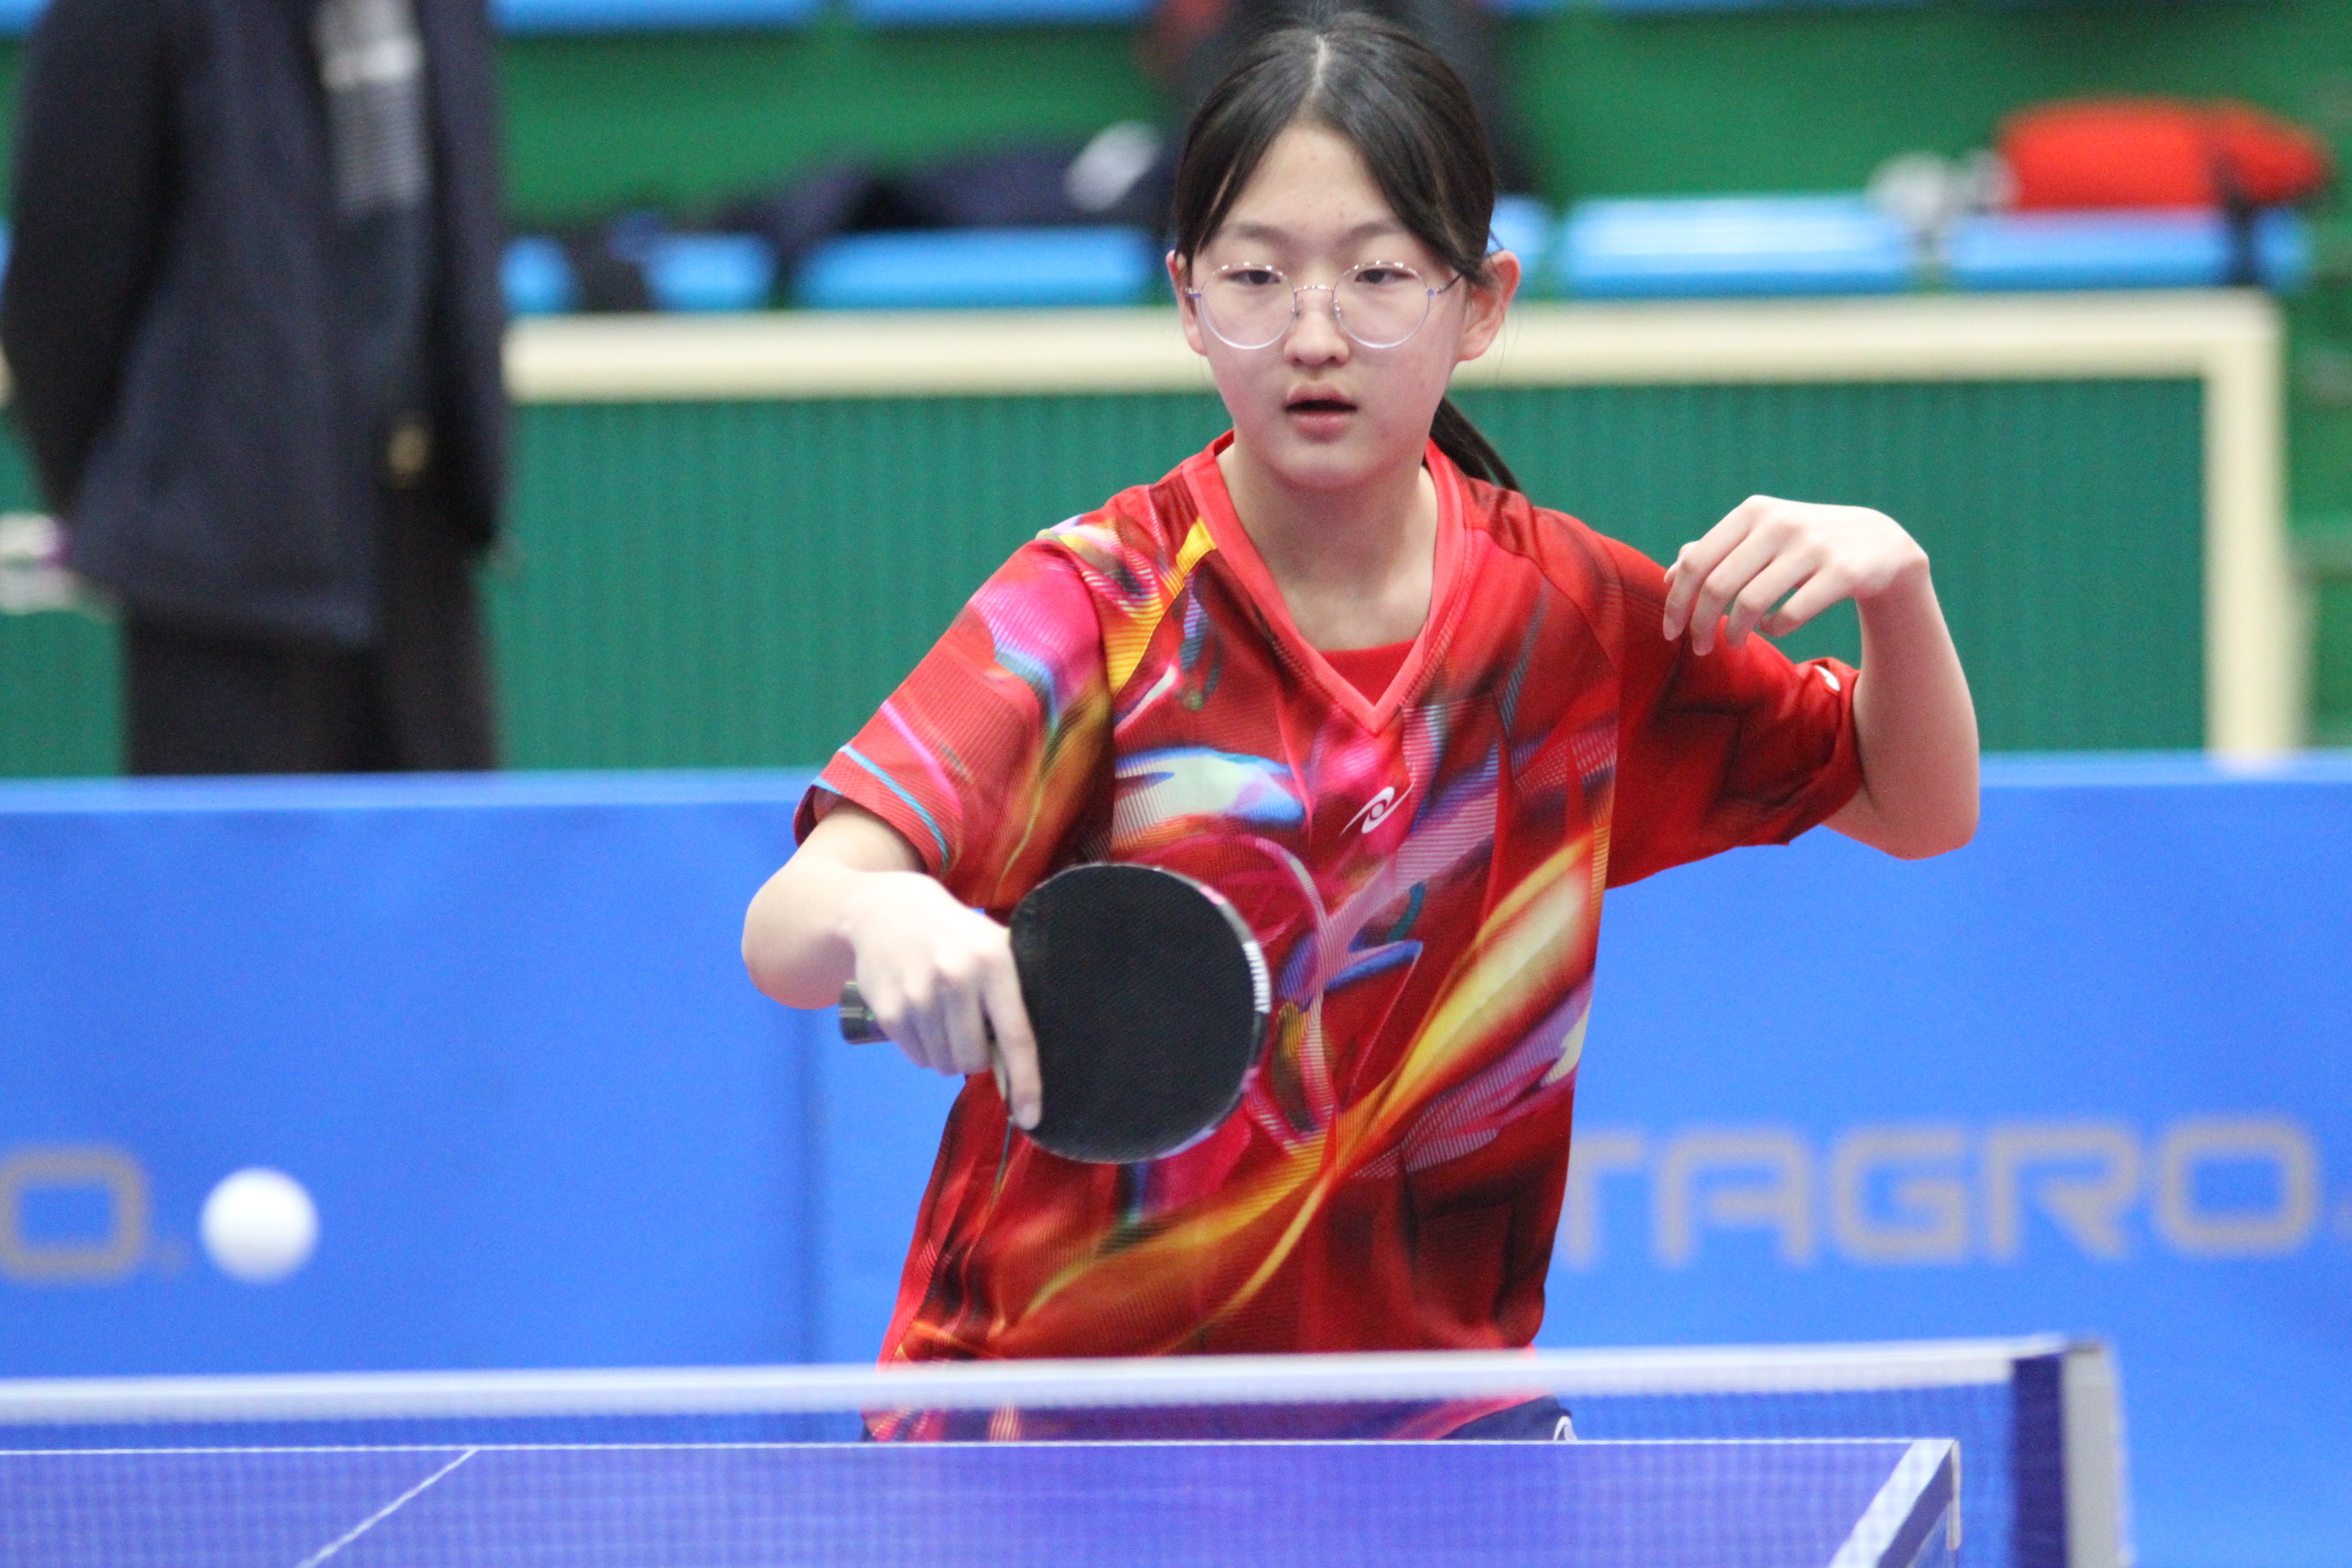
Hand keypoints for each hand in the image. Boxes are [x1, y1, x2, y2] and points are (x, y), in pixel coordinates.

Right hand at [836, 872, 1041, 1128]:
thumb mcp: (991, 943)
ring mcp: (919, 996)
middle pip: (974, 1060)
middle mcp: (956, 979)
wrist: (884, 911)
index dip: (1026, 1083)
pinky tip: (921, 1016)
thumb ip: (1014, 989)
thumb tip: (1042, 1048)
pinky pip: (918, 1058)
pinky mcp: (889, 1011)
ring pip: (944, 1064)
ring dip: (948, 1053)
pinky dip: (924, 1049)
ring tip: (943, 1018)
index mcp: (994, 963)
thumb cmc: (953, 934)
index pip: (1016, 1037)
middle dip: (976, 1056)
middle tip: (971, 1028)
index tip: (1032, 1116)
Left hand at [1661, 496, 1928, 654]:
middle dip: (1700, 625)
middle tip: (1698, 648)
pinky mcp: (1842, 573)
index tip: (1670, 632)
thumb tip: (1668, 576)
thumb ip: (1716, 551)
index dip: (1676, 602)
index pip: (1696, 562)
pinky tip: (1772, 627)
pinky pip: (1789, 616)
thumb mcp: (1761, 536)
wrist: (1880, 544)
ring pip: (1750, 603)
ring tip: (1733, 643)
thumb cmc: (1805, 545)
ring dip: (1734, 633)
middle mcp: (1780, 523)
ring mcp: (1813, 546)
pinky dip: (1773, 629)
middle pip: (1718, 586)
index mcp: (1752, 511)